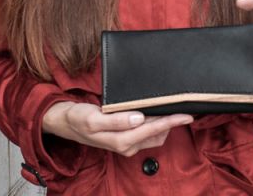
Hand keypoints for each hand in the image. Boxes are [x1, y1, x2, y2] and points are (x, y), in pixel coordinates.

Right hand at [42, 102, 192, 156]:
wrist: (66, 122)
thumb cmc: (78, 118)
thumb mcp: (93, 118)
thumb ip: (116, 120)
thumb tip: (139, 118)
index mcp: (120, 140)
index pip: (152, 130)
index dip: (171, 122)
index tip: (186, 114)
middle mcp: (127, 145)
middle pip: (158, 134)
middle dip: (172, 122)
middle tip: (184, 107)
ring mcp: (127, 143)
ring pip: (155, 135)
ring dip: (165, 123)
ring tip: (172, 107)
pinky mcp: (127, 138)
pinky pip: (148, 133)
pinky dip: (156, 124)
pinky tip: (158, 113)